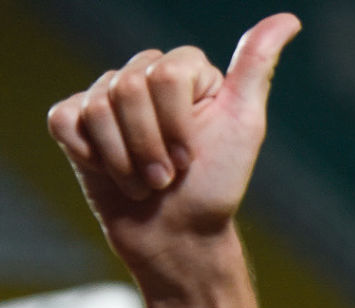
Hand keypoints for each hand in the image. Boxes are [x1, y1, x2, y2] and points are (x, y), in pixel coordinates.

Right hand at [46, 14, 300, 284]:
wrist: (177, 237)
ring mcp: (105, 97)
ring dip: (125, 162)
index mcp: (184, 70)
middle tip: (168, 177)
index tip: (193, 159)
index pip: (167, 75)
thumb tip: (289, 20)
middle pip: (128, 89)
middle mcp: (143, 75)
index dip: (177, 126)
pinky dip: (90, 157)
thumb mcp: (244, 125)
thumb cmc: (215, 186)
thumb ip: (256, 67)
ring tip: (145, 183)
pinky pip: (65, 121)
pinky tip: (110, 173)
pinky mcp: (74, 122)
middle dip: (150, 148)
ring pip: (97, 108)